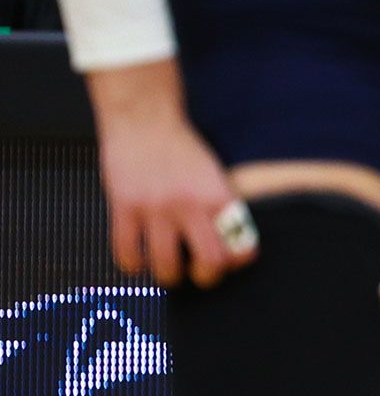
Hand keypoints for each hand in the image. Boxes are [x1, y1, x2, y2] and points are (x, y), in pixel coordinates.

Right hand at [86, 62, 256, 288]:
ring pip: (166, 266)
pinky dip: (133, 265)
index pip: (240, 245)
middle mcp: (190, 205)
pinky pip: (127, 253)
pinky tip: (137, 261)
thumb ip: (220, 207)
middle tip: (197, 272)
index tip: (227, 260)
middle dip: (206, 277)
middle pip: (209, 263)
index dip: (236, 261)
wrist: (144, 118)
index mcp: (218, 196)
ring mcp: (155, 208)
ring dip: (169, 276)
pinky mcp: (124, 207)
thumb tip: (231, 246)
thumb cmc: (181, 147)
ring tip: (168, 269)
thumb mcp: (213, 174)